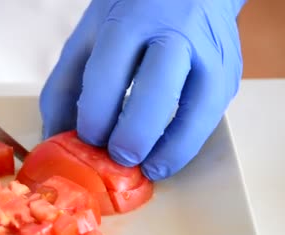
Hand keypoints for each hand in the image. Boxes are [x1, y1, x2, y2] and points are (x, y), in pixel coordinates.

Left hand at [40, 0, 244, 180]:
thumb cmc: (133, 14)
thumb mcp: (89, 37)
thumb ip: (66, 85)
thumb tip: (55, 140)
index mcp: (130, 21)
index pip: (109, 72)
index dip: (96, 113)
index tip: (88, 139)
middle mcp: (175, 33)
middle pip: (157, 89)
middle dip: (135, 133)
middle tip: (119, 158)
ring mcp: (209, 52)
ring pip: (199, 105)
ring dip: (173, 146)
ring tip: (150, 170)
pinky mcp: (229, 73)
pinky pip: (212, 114)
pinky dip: (189, 142)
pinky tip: (167, 156)